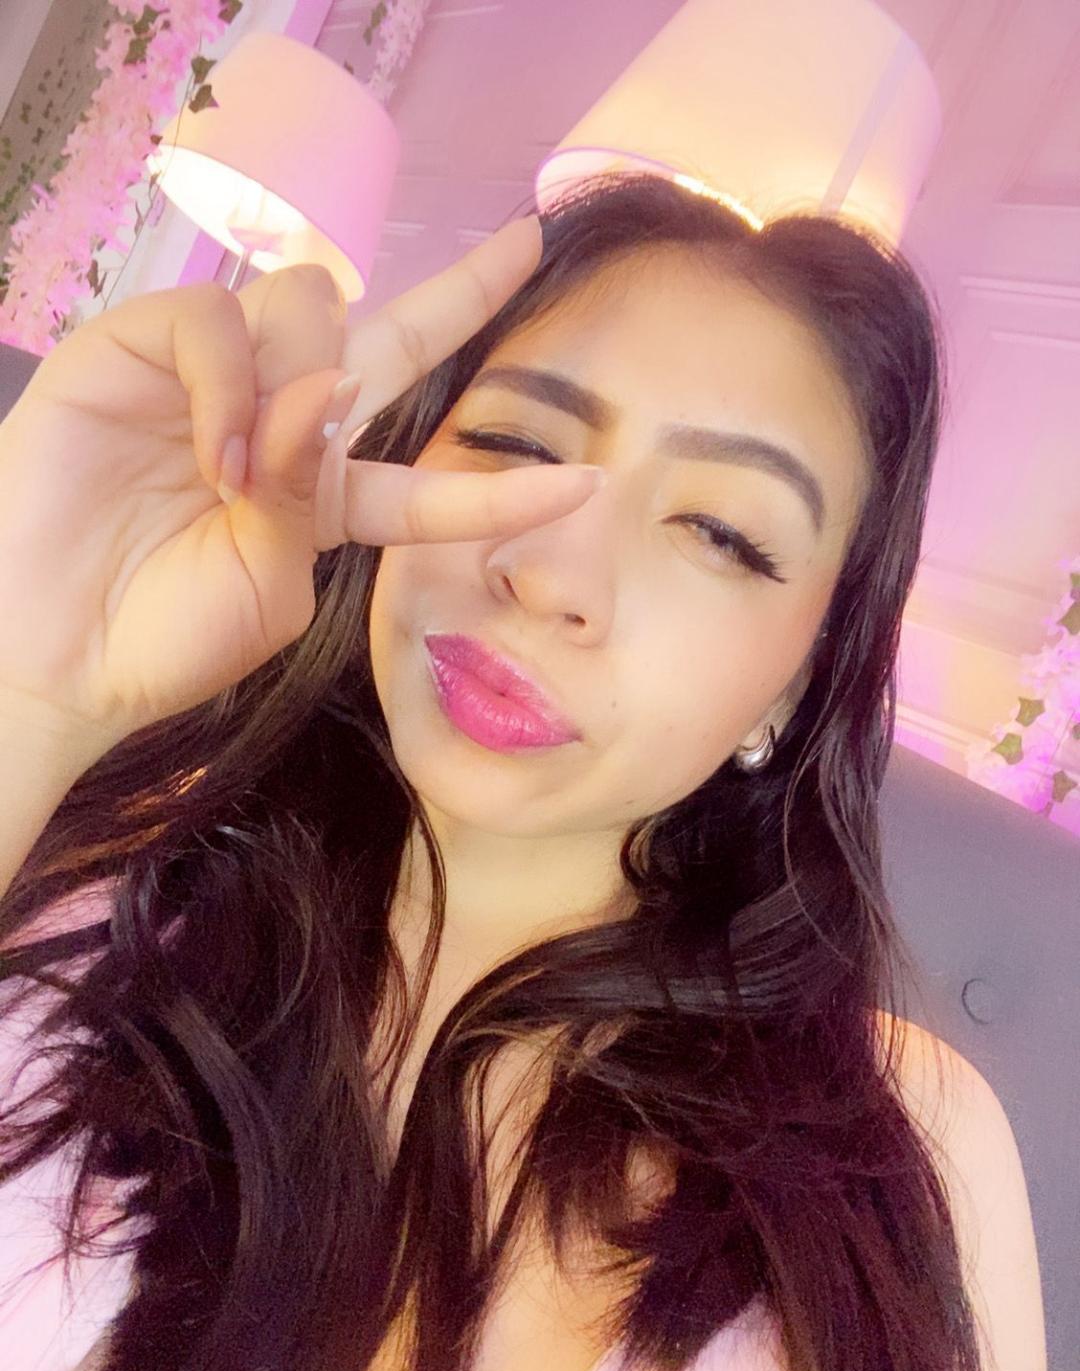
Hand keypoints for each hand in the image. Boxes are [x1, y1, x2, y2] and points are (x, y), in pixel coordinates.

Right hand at [0, 217, 600, 752]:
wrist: (55, 651)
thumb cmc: (166, 637)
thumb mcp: (274, 585)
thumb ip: (315, 496)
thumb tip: (333, 387)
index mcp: (324, 494)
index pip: (424, 459)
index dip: (502, 474)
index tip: (588, 476)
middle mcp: (282, 419)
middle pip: (385, 328)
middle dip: (461, 290)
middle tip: (519, 252)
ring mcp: (214, 378)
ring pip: (306, 305)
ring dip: (299, 380)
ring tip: (245, 473)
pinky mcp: (139, 346)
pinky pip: (217, 320)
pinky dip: (230, 383)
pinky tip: (213, 451)